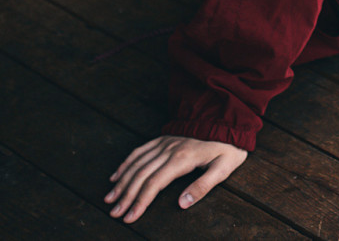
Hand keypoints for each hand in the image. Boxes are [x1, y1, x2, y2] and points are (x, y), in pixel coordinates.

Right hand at [105, 134, 246, 222]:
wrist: (229, 120)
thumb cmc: (228, 147)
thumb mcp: (224, 168)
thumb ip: (203, 186)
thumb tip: (182, 204)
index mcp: (182, 159)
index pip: (154, 183)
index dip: (140, 201)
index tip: (130, 217)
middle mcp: (168, 150)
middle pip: (141, 175)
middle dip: (125, 196)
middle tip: (114, 213)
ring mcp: (164, 143)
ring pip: (136, 163)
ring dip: (121, 182)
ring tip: (109, 199)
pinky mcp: (164, 139)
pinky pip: (139, 151)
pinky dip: (126, 163)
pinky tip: (116, 175)